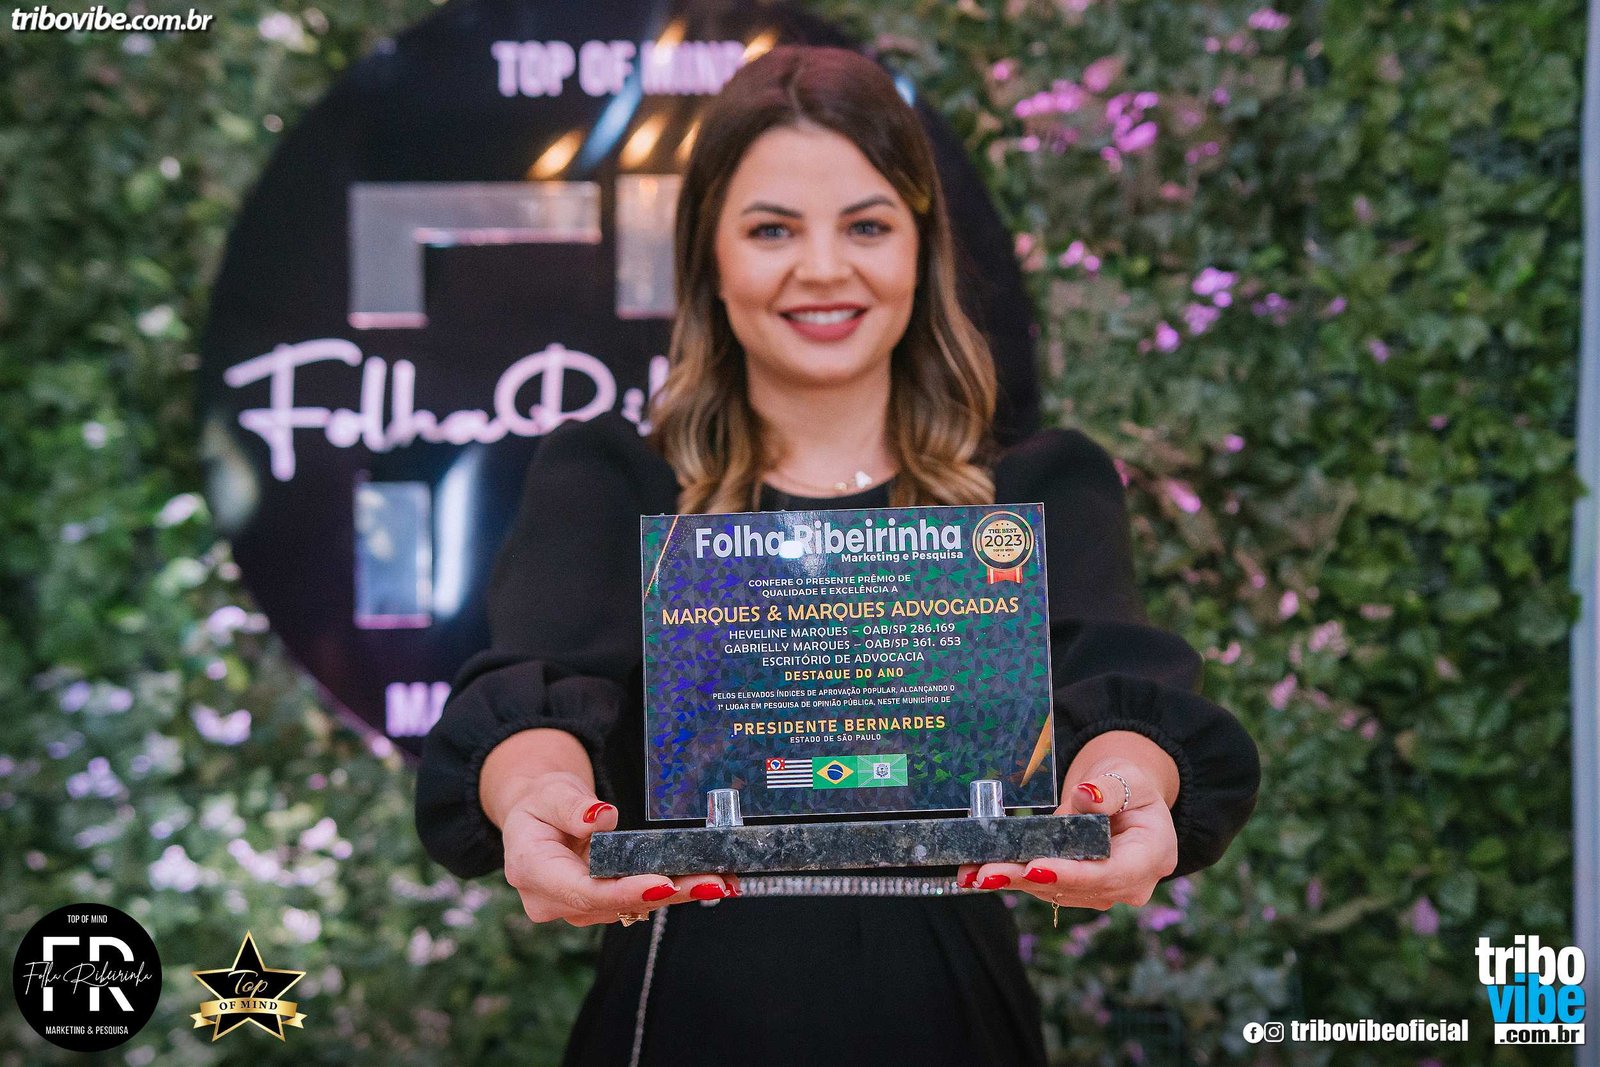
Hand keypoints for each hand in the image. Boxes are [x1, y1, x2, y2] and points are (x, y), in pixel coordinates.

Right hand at [500, 771, 736, 925]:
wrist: (537, 817)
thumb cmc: (540, 803)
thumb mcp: (550, 792)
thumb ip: (572, 806)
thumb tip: (601, 818)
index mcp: (532, 871)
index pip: (584, 890)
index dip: (625, 891)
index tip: (663, 885)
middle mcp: (553, 900)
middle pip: (615, 903)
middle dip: (667, 894)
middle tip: (712, 884)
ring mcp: (577, 907)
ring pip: (631, 905)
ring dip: (677, 894)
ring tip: (720, 881)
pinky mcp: (599, 904)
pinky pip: (636, 900)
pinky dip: (670, 890)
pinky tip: (705, 882)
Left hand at [955, 760, 1177, 910]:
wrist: (1128, 800)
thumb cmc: (1132, 787)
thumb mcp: (1128, 778)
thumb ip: (1109, 790)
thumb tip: (1086, 795)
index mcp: (1152, 858)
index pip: (1109, 874)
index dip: (1071, 874)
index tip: (1035, 868)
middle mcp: (1130, 885)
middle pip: (1075, 888)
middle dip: (1028, 879)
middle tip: (987, 873)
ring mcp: (1103, 891)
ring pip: (1054, 891)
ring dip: (1013, 882)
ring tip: (973, 874)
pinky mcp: (1078, 889)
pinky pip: (1045, 885)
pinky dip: (1014, 877)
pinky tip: (979, 874)